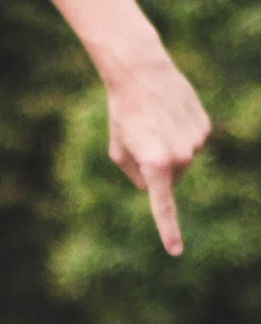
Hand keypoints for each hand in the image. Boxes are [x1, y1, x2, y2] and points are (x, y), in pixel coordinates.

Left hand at [106, 50, 209, 257]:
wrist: (142, 72)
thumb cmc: (123, 113)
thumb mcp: (118, 151)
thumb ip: (136, 176)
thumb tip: (156, 185)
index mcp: (156, 165)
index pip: (163, 205)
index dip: (168, 230)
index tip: (175, 251)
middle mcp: (181, 157)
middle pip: (169, 180)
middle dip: (157, 167)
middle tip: (143, 138)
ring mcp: (196, 142)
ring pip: (182, 161)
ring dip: (169, 148)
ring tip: (156, 123)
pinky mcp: (204, 128)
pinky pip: (192, 142)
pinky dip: (181, 134)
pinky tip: (171, 115)